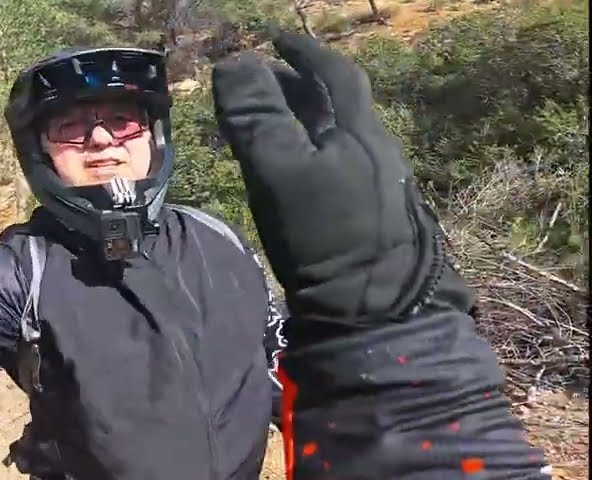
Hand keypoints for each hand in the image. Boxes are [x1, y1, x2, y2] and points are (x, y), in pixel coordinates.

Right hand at [211, 33, 470, 333]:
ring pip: (337, 137)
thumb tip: (232, 62)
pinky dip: (310, 152)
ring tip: (266, 125)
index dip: (302, 52)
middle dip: (298, 86)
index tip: (274, 41)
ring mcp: (375, 186)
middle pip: (336, 104)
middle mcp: (374, 150)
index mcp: (358, 131)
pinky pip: (337, 166)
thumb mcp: (282, 173)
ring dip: (303, 121)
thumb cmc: (328, 237)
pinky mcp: (368, 218)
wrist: (375, 311)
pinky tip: (292, 173)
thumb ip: (257, 119)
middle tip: (258, 82)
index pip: (333, 73)